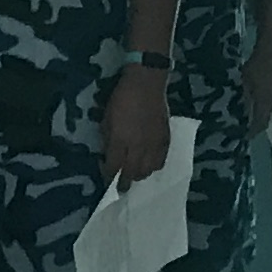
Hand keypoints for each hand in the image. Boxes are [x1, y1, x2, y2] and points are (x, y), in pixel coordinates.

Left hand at [103, 64, 171, 186]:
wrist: (147, 84)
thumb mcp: (106, 118)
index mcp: (120, 140)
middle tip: (121, 188)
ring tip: (135, 175)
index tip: (107, 180)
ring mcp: (153, 145)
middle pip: (131, 173)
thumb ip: (107, 139)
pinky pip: (161, 161)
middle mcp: (137, 147)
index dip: (109, 176)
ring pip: (147, 170)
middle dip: (124, 183)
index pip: (113, 167)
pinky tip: (149, 165)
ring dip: (139, 175)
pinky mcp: (165, 140)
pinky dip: (154, 167)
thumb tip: (108, 155)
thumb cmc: (122, 98)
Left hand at [243, 48, 271, 133]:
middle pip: (267, 120)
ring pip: (271, 114)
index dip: (253, 131)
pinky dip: (267, 113)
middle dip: (259, 128)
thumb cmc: (255, 67)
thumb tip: (244, 112)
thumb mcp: (246, 84)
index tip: (246, 137)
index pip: (260, 122)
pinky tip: (261, 111)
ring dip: (264, 121)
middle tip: (250, 133)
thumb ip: (246, 99)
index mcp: (265, 102)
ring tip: (255, 124)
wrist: (270, 54)